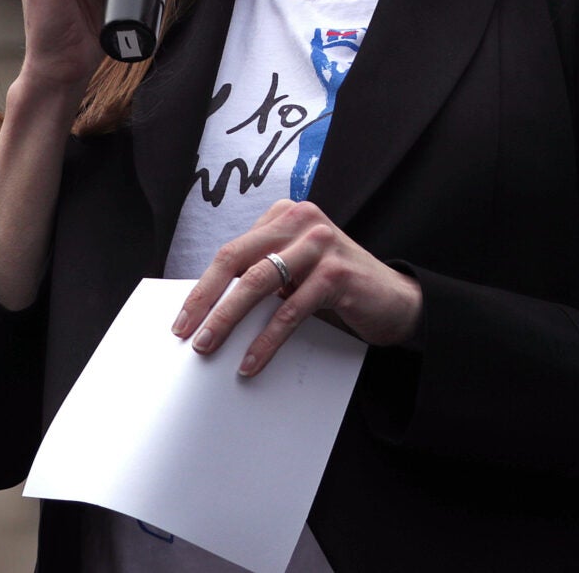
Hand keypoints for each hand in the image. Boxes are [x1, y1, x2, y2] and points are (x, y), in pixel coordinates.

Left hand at [174, 199, 423, 375]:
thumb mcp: (296, 272)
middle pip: (237, 259)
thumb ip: (261, 274)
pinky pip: (289, 310)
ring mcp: (321, 244)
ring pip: (258, 282)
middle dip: (206, 300)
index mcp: (284, 216)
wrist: (396, 301)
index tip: (182, 319)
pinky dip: (266, 339)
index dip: (203, 287)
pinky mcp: (337, 273)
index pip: (231, 251)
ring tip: (209, 347)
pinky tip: (251, 361)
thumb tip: (207, 309)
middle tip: (186, 334)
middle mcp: (301, 221)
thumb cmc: (337, 289)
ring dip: (228, 320)